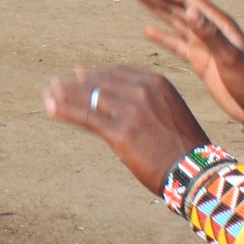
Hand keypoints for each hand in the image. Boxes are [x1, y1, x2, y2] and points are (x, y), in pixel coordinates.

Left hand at [43, 64, 209, 192]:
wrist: (196, 170)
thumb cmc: (183, 146)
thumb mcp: (168, 111)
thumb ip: (145, 101)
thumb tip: (117, 100)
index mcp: (155, 82)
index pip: (115, 73)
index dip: (94, 74)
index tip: (77, 74)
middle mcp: (142, 90)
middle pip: (99, 83)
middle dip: (74, 84)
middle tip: (55, 84)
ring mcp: (130, 110)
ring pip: (89, 97)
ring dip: (64, 95)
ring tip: (47, 94)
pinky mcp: (120, 132)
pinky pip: (86, 117)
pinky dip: (64, 110)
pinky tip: (50, 107)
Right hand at [129, 0, 243, 123]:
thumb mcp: (230, 57)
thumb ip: (210, 35)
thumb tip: (191, 10)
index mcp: (218, 23)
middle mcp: (209, 30)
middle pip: (178, 6)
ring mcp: (203, 45)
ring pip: (174, 21)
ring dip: (156, 9)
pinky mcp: (199, 61)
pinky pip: (176, 45)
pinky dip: (161, 37)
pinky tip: (147, 30)